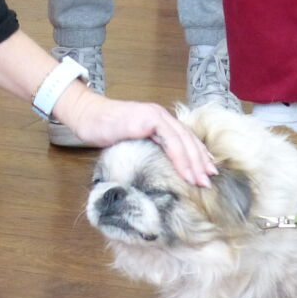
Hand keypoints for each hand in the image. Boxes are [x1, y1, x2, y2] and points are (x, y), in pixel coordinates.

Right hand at [54, 86, 216, 186]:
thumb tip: (158, 171)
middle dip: (201, 162)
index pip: (186, 139)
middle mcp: (162, 116)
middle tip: (209, 181)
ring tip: (201, 181)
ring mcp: (157, 115)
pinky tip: (186, 171)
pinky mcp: (150, 118)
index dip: (198, 156)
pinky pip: (171, 140)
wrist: (87, 116)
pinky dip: (180, 157)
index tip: (207, 173)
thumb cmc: (105, 131)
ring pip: (184, 140)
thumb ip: (148, 149)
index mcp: (161, 121)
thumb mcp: (132, 142)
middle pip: (189, 140)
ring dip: (194, 163)